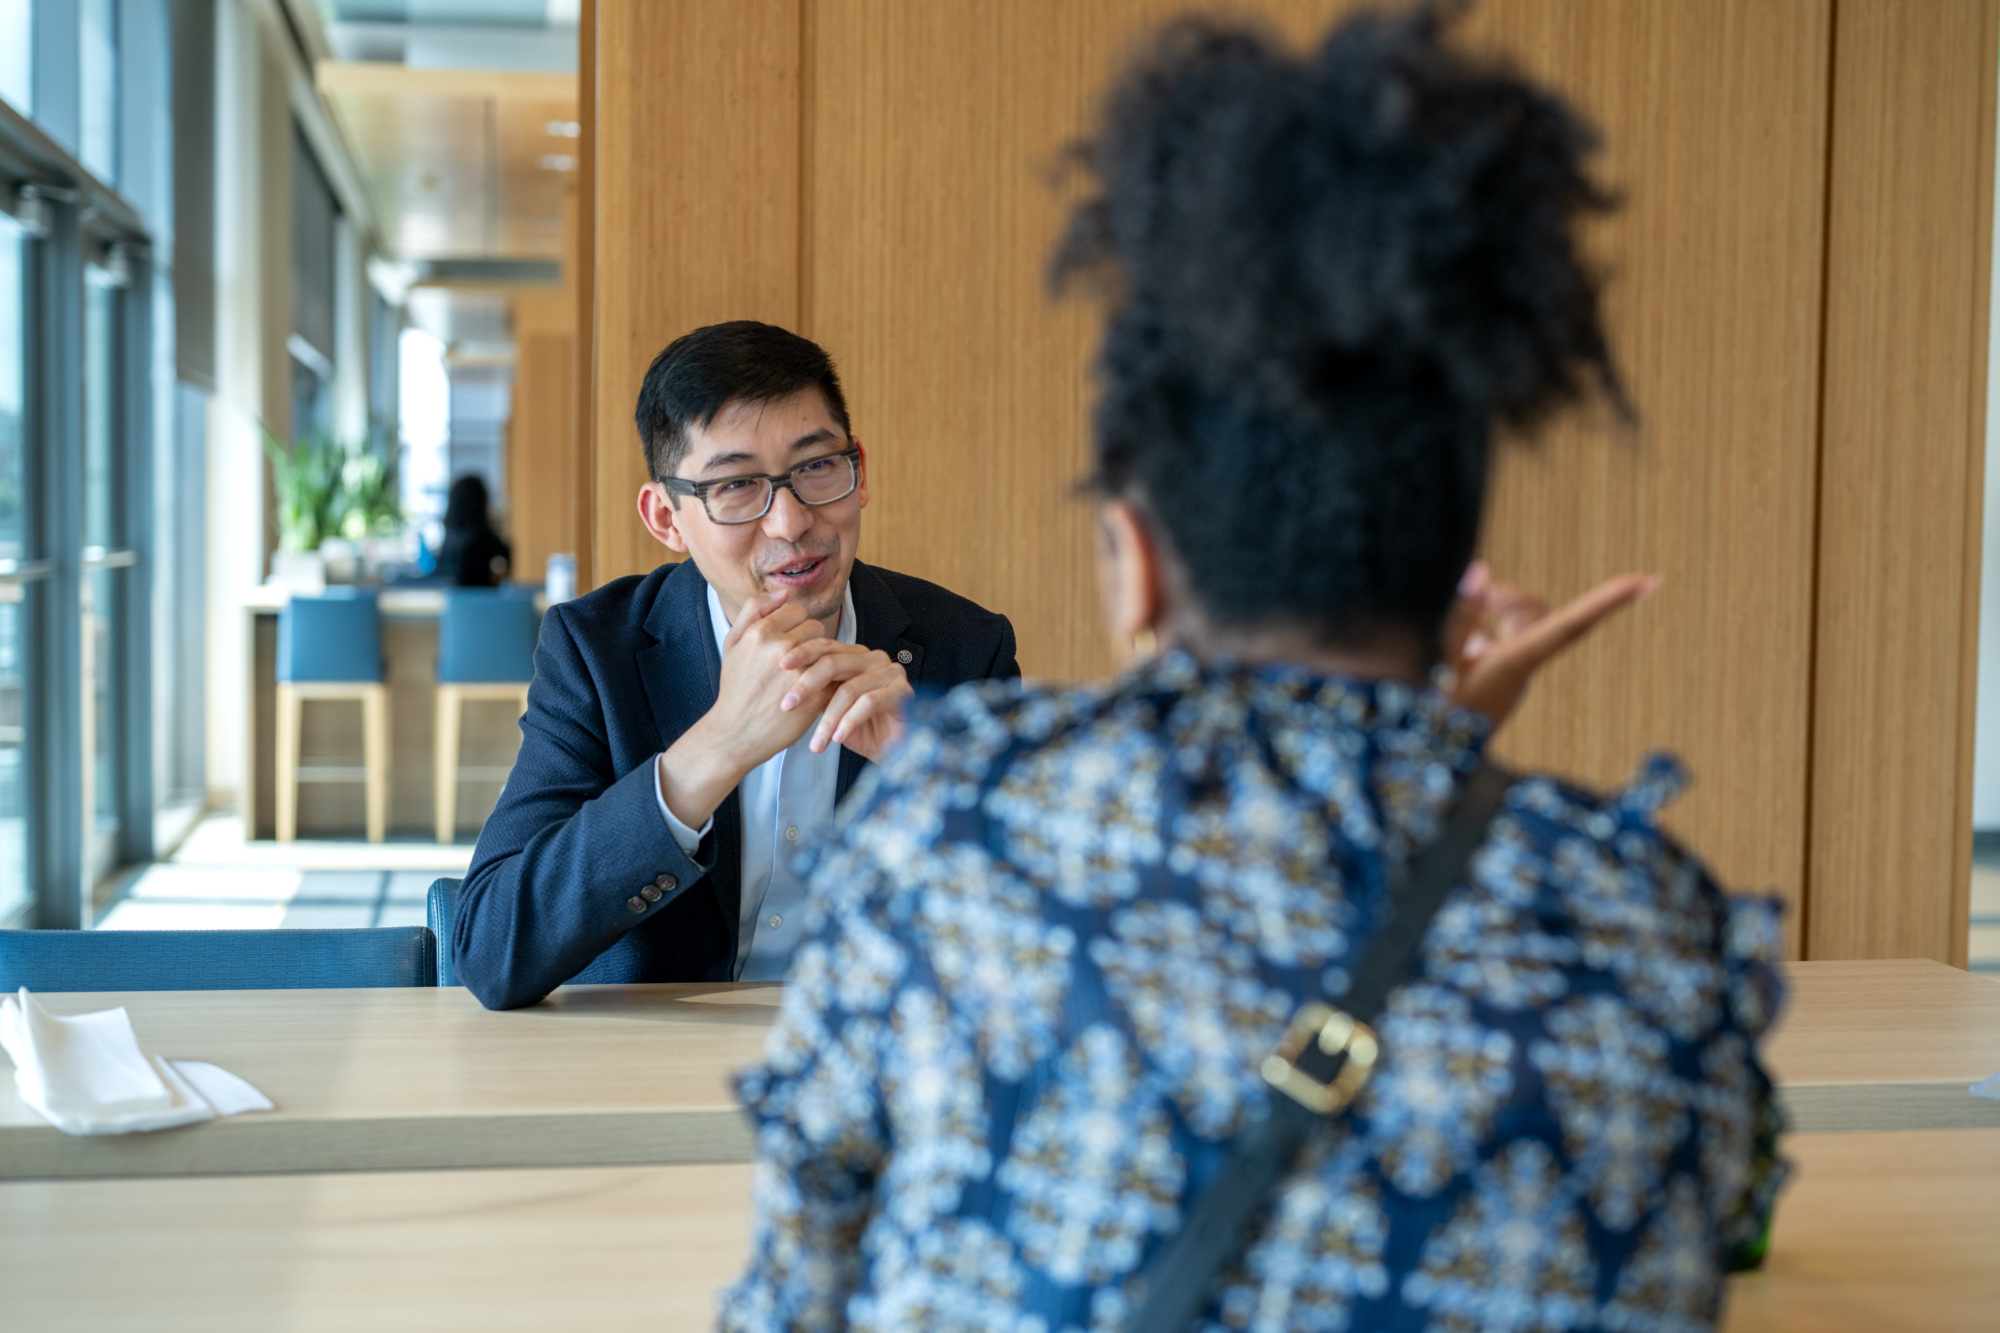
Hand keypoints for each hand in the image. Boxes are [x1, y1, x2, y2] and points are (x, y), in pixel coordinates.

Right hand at [658, 592, 837, 827]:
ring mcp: (801, 671)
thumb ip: (754, 611)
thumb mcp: (732, 643)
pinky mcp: (816, 694)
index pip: (796, 611)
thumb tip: (782, 592)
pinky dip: (833, 676)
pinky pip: (835, 674)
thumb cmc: (735, 688)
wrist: (735, 733)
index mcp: (761, 632)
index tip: (791, 641)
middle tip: (802, 658)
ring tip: (814, 669)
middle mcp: (782, 647)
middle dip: (810, 640)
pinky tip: (825, 684)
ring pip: (828, 648)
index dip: (794, 625)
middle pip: (815, 628)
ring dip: (824, 656)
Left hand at [779, 639, 913, 761]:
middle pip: (834, 662)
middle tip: (787, 704)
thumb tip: (781, 679)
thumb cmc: (863, 730)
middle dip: (807, 684)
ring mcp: (891, 673)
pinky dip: (849, 722)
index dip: (802, 653)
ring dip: (828, 718)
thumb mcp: (831, 707)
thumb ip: (816, 690)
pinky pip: (869, 703)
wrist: (895, 752)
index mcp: (856, 656)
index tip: (779, 667)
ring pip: (849, 689)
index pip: (825, 647)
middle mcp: (874, 659)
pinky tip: (837, 738)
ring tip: (816, 742)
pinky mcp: (902, 692)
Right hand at [1443, 561, 1659, 727]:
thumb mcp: (1438, 661)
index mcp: (1516, 662)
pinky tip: (1451, 646)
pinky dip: (1473, 629)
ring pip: (1512, 621)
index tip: (1647, 581)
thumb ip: (1459, 615)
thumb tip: (1481, 571)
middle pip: (1531, 610)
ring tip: (1451, 635)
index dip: (1608, 600)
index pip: (1571, 624)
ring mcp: (1508, 671)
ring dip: (1485, 612)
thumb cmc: (1436, 716)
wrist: (1429, 759)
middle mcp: (1520, 664)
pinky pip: (1494, 636)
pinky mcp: (1494, 675)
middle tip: (1471, 602)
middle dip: (1505, 595)